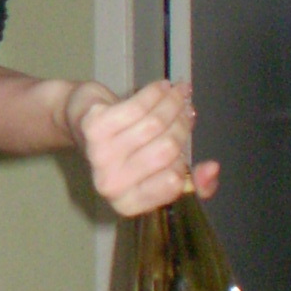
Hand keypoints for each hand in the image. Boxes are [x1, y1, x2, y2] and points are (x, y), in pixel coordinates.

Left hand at [68, 79, 219, 217]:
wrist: (78, 120)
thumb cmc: (126, 149)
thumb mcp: (158, 170)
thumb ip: (191, 180)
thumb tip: (212, 169)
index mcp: (127, 203)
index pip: (173, 184)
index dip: (185, 162)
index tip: (186, 143)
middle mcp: (111, 184)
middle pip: (168, 149)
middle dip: (182, 125)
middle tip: (186, 109)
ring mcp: (100, 156)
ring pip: (155, 124)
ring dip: (173, 102)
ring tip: (178, 93)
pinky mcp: (94, 127)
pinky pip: (139, 106)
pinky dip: (156, 92)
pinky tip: (163, 87)